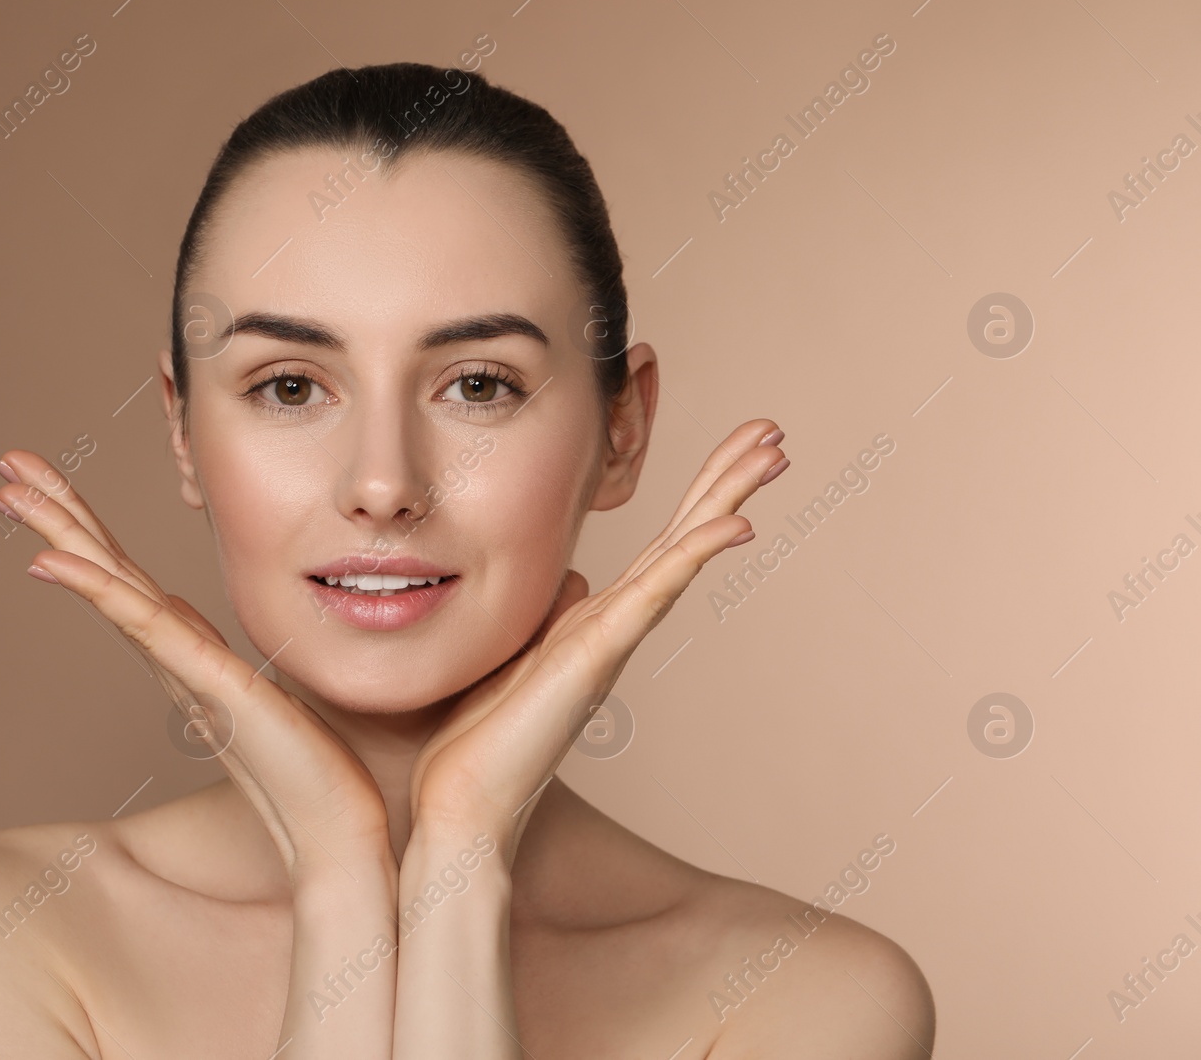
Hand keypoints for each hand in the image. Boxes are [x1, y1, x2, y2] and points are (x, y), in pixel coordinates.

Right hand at [0, 450, 395, 886]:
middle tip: (5, 460)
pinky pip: (143, 625)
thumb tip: (185, 609)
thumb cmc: (309, 768)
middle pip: (103, 567)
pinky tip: (51, 560)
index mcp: (184, 651)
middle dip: (55, 510)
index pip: (125, 573)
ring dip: (59, 533)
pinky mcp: (207, 683)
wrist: (334, 829)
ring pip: (110, 585)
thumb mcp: (259, 688)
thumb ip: (213, 651)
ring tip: (9, 489)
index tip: (43, 479)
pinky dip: (95, 589)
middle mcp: (172, 657)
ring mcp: (184, 669)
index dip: (83, 523)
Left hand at [404, 419, 788, 862]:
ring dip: (727, 496)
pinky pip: (655, 593)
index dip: (692, 495)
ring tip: (773, 448)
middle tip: (772, 429)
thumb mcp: (513, 651)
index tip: (728, 448)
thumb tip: (575, 579)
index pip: (655, 544)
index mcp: (593, 621)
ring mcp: (612, 639)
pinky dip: (695, 555)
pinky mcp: (598, 654)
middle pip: (682, 536)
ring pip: (681, 551)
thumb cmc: (477, 741)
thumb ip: (549, 614)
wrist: (462, 807)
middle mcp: (613, 626)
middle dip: (726, 479)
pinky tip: (736, 524)